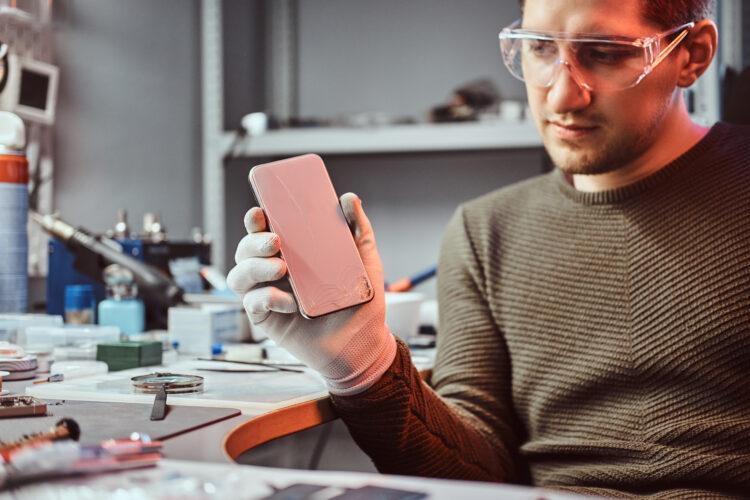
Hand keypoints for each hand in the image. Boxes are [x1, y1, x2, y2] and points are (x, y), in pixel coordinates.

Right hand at [226, 193, 396, 394]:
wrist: (364, 343)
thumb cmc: (361, 302)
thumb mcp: (364, 259)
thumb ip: (358, 228)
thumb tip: (349, 198)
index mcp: (293, 254)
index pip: (265, 230)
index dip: (256, 220)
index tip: (260, 212)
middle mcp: (275, 272)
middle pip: (245, 250)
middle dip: (253, 242)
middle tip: (275, 242)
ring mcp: (269, 295)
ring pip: (239, 275)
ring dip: (255, 267)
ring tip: (281, 268)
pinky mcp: (267, 320)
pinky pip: (251, 304)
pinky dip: (267, 298)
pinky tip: (290, 303)